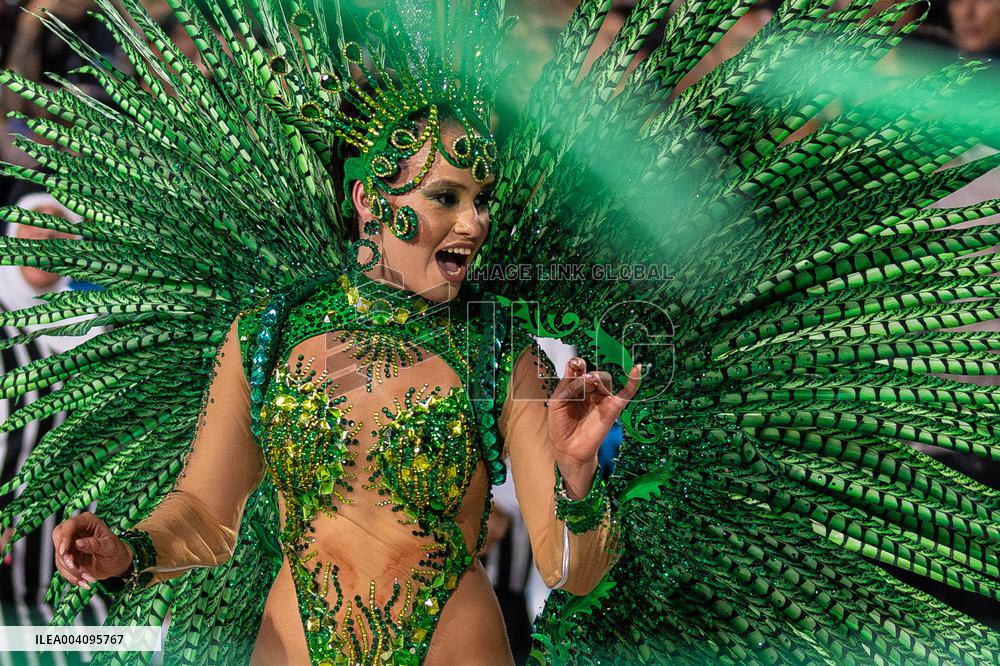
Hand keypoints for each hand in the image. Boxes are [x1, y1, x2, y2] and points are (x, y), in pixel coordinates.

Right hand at [52, 513, 133, 589]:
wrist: (116, 565)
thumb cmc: (116, 552)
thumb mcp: (109, 547)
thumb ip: (95, 544)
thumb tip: (78, 542)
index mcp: (88, 521)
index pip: (70, 525)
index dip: (64, 537)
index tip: (64, 551)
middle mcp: (76, 530)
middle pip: (58, 537)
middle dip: (64, 555)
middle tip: (75, 567)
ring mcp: (70, 543)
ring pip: (59, 556)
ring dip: (70, 570)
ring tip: (87, 577)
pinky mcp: (68, 556)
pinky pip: (62, 567)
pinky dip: (71, 576)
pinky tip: (83, 581)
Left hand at [547, 358, 641, 497]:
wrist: (568, 448)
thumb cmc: (560, 426)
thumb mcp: (557, 402)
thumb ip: (567, 386)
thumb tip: (582, 374)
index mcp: (575, 387)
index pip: (579, 369)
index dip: (578, 364)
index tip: (575, 363)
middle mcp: (590, 390)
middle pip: (593, 374)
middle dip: (587, 374)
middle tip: (583, 380)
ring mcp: (602, 399)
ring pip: (605, 379)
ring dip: (597, 378)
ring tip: (589, 382)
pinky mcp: (613, 408)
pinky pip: (626, 393)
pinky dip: (633, 382)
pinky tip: (636, 370)